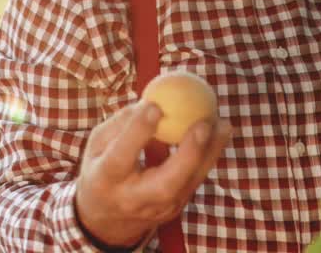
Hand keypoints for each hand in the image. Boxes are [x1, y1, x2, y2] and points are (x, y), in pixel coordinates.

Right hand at [75, 100, 231, 246]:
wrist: (107, 220)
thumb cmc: (102, 168)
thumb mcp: (97, 144)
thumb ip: (121, 123)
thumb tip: (152, 100)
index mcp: (105, 180)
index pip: (121, 158)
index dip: (138, 133)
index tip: (155, 107)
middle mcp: (133, 199)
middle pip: (165, 184)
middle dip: (188, 154)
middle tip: (204, 124)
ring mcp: (158, 209)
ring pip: (189, 184)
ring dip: (209, 153)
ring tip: (222, 124)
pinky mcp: (175, 208)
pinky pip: (195, 180)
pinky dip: (208, 156)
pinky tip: (219, 133)